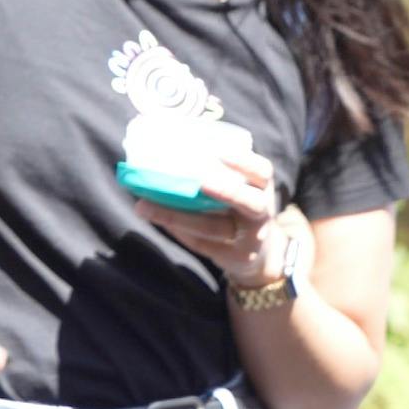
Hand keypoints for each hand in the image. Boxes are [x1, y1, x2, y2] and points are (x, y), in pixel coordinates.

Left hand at [135, 149, 300, 289]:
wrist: (259, 254)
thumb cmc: (236, 209)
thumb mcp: (239, 189)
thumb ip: (214, 172)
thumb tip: (161, 150)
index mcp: (261, 188)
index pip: (262, 172)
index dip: (244, 161)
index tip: (219, 152)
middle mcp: (261, 214)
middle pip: (251, 203)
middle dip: (226, 191)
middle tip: (200, 182)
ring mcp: (251, 240)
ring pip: (214, 228)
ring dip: (176, 216)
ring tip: (145, 206)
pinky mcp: (233, 258)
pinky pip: (200, 243)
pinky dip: (175, 228)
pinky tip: (153, 216)